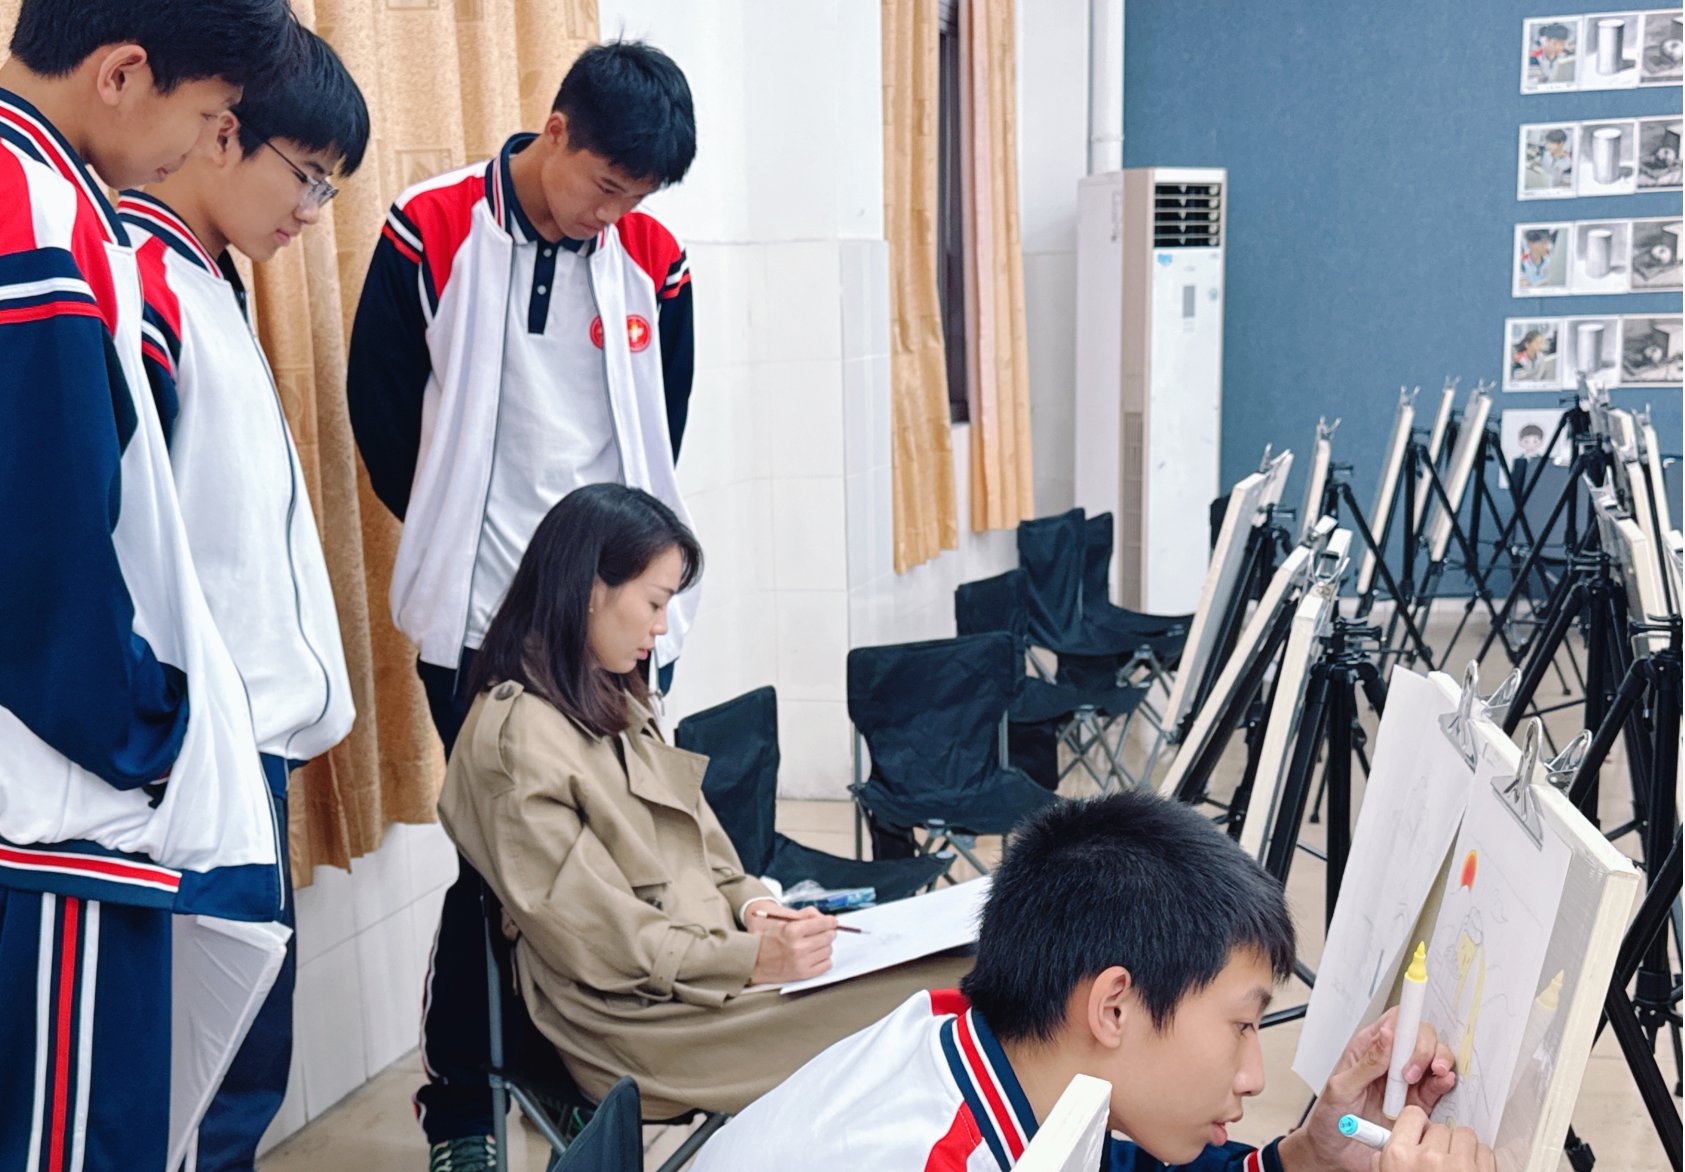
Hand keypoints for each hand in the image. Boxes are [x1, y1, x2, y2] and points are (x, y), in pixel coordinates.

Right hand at [747, 906, 835, 983]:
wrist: (750, 958)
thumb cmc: (764, 935)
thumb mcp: (779, 916)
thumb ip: (804, 914)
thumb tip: (824, 918)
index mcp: (792, 930)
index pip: (823, 924)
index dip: (830, 921)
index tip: (832, 921)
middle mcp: (799, 948)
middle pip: (828, 937)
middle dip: (827, 932)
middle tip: (823, 931)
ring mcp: (801, 962)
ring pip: (828, 951)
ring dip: (824, 946)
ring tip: (814, 944)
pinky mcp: (802, 974)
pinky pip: (826, 965)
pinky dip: (823, 959)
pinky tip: (814, 955)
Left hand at [1284, 1007, 1456, 1171]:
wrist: (1335, 1153)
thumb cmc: (1330, 1118)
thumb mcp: (1341, 1088)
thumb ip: (1366, 1063)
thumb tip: (1387, 1035)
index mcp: (1368, 1049)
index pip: (1395, 1021)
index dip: (1409, 1018)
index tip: (1414, 1026)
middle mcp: (1390, 1062)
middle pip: (1420, 1036)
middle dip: (1425, 1047)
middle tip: (1412, 1070)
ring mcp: (1406, 1082)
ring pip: (1434, 1059)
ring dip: (1440, 1061)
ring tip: (1433, 1074)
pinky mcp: (1417, 1104)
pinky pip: (1438, 1087)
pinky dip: (1445, 1082)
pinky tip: (1443, 1082)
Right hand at [1375, 1106, 1494, 1171]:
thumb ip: (1384, 1159)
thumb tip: (1385, 1143)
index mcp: (1399, 1156)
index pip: (1412, 1114)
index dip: (1417, 1126)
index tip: (1420, 1134)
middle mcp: (1428, 1158)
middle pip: (1439, 1127)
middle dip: (1440, 1142)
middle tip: (1438, 1161)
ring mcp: (1459, 1167)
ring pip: (1464, 1135)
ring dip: (1461, 1148)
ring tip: (1457, 1167)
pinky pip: (1485, 1150)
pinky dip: (1480, 1160)